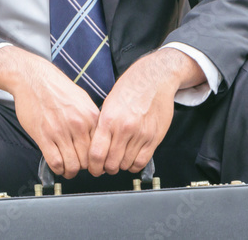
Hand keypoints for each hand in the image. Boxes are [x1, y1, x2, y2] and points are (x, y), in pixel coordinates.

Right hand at [0, 46, 98, 178]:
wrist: (33, 77)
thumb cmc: (55, 87)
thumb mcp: (82, 99)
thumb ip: (91, 118)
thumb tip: (98, 137)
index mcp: (90, 116)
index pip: (101, 148)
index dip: (97, 160)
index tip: (93, 163)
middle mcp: (78, 125)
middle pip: (88, 160)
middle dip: (84, 167)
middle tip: (79, 166)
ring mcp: (60, 131)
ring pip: (73, 164)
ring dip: (71, 171)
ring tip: (68, 169)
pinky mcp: (43, 135)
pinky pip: (56, 162)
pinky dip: (58, 169)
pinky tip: (57, 166)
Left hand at [86, 48, 198, 175]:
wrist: (153, 79)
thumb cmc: (129, 89)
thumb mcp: (108, 104)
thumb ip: (102, 125)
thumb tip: (95, 147)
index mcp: (108, 119)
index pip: (96, 153)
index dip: (92, 166)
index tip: (93, 168)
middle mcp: (124, 128)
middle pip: (111, 163)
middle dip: (106, 168)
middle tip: (105, 166)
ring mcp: (140, 134)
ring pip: (126, 164)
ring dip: (120, 166)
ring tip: (118, 160)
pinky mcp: (154, 138)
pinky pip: (141, 161)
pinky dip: (134, 165)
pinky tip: (130, 159)